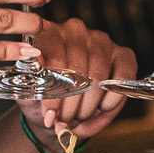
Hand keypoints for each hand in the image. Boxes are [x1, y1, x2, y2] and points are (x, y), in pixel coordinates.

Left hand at [17, 19, 134, 144]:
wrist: (61, 105)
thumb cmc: (45, 95)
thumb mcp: (32, 92)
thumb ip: (31, 80)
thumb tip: (37, 62)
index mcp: (50, 33)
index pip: (54, 57)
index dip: (53, 92)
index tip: (50, 115)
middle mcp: (76, 31)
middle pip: (77, 70)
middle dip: (70, 105)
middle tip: (65, 121)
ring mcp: (101, 41)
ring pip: (98, 78)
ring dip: (88, 107)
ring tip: (78, 118)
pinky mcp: (123, 54)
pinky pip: (122, 79)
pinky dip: (111, 100)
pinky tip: (100, 108)